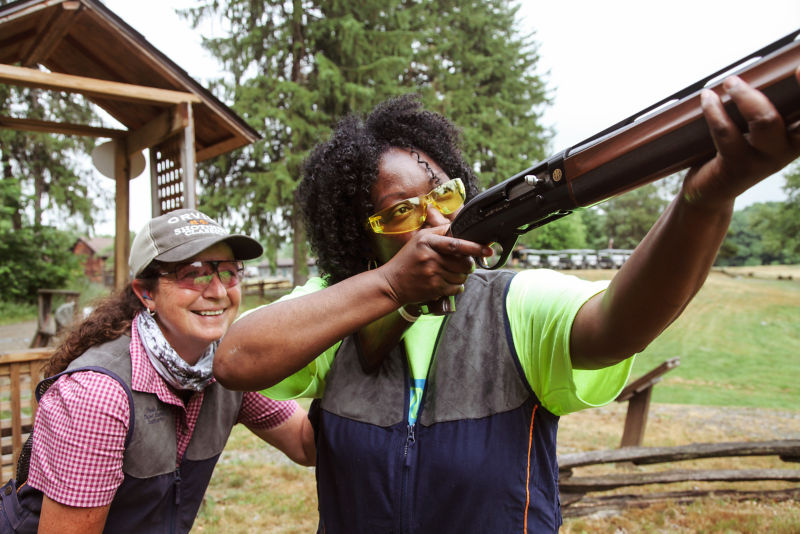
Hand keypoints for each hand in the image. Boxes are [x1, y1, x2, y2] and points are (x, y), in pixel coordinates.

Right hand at [377, 226, 490, 305]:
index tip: (488, 250)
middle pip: (463, 262)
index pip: (456, 244)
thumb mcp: (419, 239)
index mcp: (427, 241)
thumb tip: (459, 227)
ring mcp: (432, 274)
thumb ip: (439, 232)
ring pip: (461, 276)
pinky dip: (456, 286)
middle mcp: (430, 257)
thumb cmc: (407, 259)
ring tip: (450, 273)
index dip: (474, 247)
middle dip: (468, 265)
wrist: (391, 283)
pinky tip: (446, 282)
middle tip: (464, 264)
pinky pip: (456, 288)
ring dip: (461, 276)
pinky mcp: (434, 288)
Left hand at [681, 68, 799, 210]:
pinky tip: (707, 97)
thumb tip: (758, 68)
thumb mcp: (757, 131)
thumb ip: (763, 105)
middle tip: (798, 68)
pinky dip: (715, 110)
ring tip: (730, 81)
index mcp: (797, 138)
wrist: (710, 192)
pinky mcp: (735, 167)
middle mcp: (787, 150)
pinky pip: (726, 133)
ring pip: (765, 120)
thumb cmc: (737, 150)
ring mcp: (763, 161)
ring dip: (746, 94)